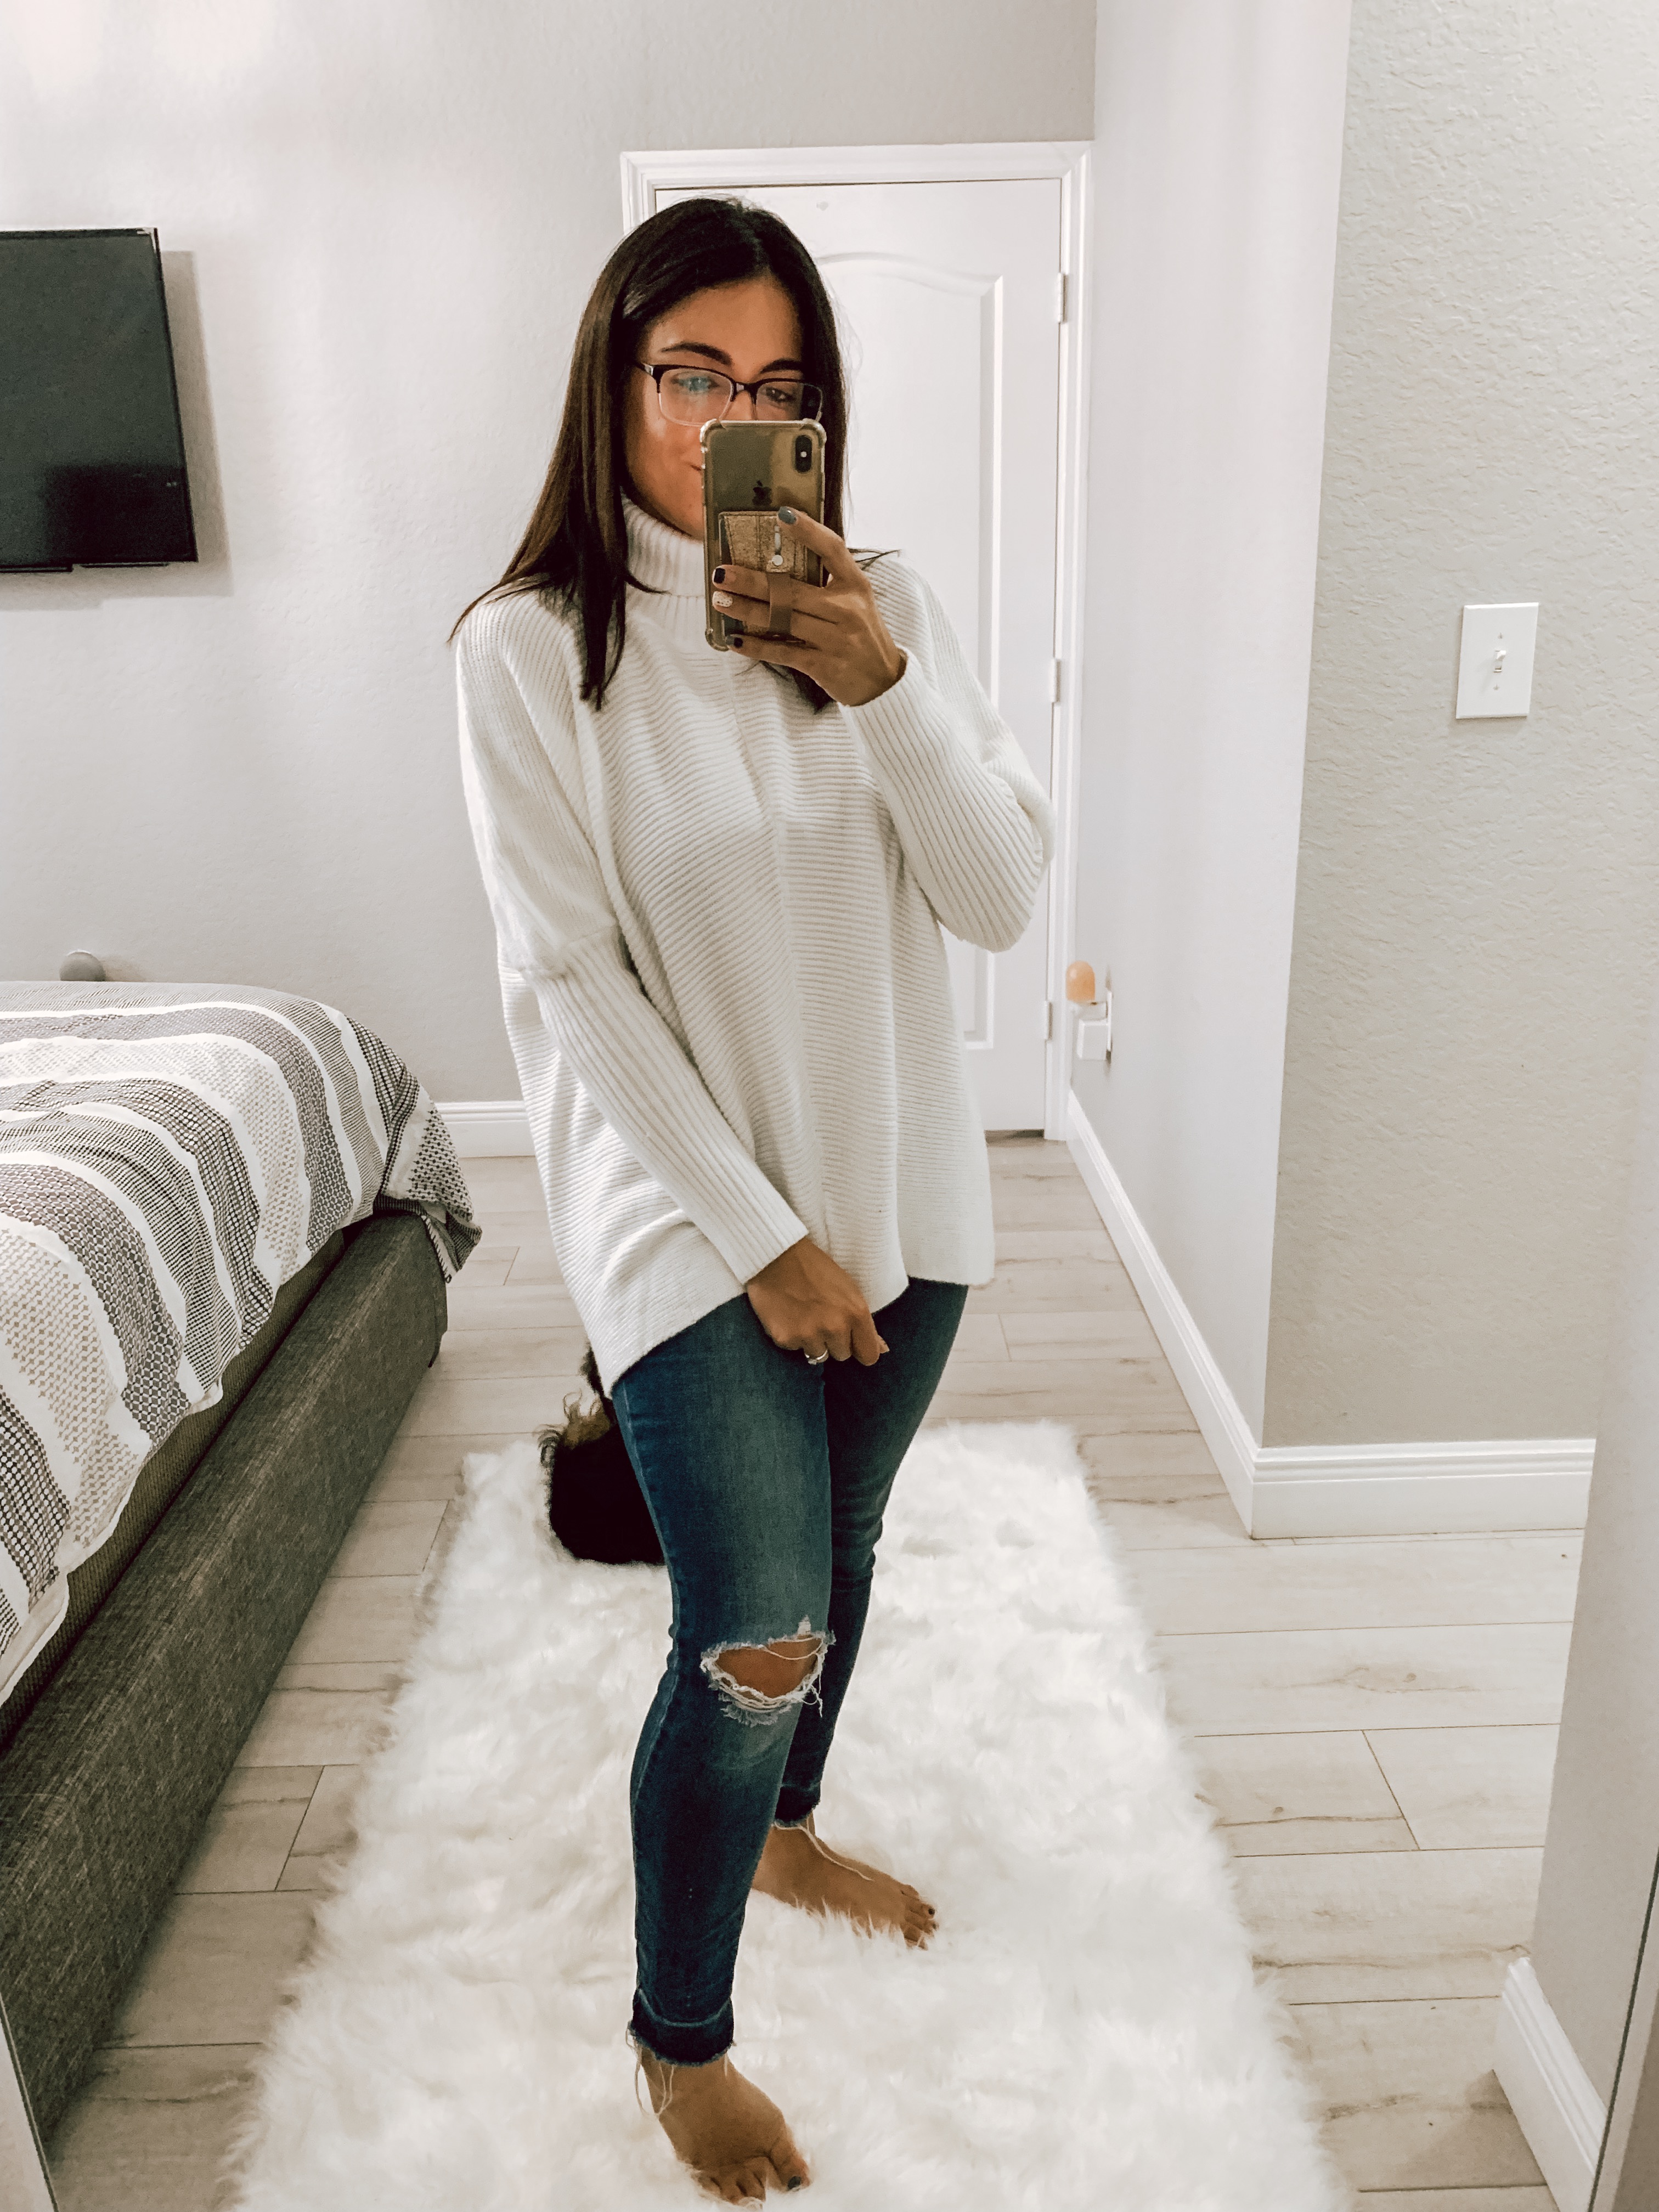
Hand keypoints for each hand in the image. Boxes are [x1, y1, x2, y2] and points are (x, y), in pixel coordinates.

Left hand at [711, 509, 906, 707]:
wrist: (884, 682)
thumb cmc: (863, 637)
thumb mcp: (856, 603)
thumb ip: (828, 584)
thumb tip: (780, 567)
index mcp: (856, 586)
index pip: (832, 549)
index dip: (808, 530)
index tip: (781, 514)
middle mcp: (847, 610)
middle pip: (792, 590)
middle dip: (752, 581)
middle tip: (723, 573)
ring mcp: (835, 639)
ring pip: (783, 619)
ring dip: (747, 610)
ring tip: (721, 601)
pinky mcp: (824, 665)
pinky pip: (783, 652)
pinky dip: (756, 647)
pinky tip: (735, 640)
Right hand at [747, 1236, 889, 1364]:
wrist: (776, 1255)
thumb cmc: (814, 1268)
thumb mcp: (848, 1288)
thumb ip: (864, 1321)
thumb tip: (882, 1350)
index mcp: (856, 1313)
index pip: (869, 1355)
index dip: (859, 1348)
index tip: (850, 1340)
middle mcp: (835, 1327)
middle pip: (842, 1355)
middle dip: (834, 1341)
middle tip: (820, 1316)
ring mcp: (809, 1335)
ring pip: (818, 1355)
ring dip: (812, 1341)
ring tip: (802, 1315)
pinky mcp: (786, 1339)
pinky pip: (794, 1348)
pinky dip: (791, 1336)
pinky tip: (787, 1315)